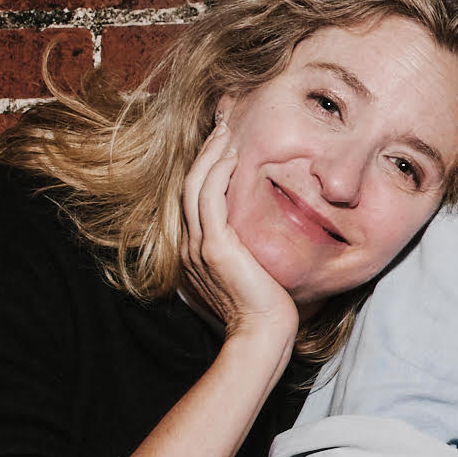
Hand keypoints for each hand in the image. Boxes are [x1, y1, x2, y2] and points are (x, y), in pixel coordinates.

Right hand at [178, 118, 298, 354]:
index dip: (207, 166)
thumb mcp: (253, 269)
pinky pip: (210, 200)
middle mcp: (191, 244)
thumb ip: (248, 247)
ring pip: (196, 186)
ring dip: (211, 154)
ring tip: (227, 129)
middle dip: (206, 151)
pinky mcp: (215, 247)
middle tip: (222, 122)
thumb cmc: (267, 307)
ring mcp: (198, 245)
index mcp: (197, 248)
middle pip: (191, 184)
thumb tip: (264, 229)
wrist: (264, 334)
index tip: (224, 141)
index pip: (197, 196)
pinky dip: (218, 174)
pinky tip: (231, 156)